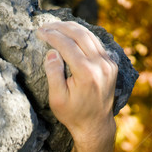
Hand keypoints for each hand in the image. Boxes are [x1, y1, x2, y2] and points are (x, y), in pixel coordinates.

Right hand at [37, 21, 116, 148]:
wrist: (95, 125)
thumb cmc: (73, 115)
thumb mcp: (57, 100)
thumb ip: (54, 74)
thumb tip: (52, 52)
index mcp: (86, 73)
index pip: (67, 45)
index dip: (52, 36)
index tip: (40, 32)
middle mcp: (100, 65)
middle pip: (80, 34)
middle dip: (61, 27)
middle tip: (46, 26)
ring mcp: (108, 63)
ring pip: (90, 35)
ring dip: (73, 29)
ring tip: (57, 28)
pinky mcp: (111, 64)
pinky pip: (96, 43)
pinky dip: (83, 36)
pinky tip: (72, 36)